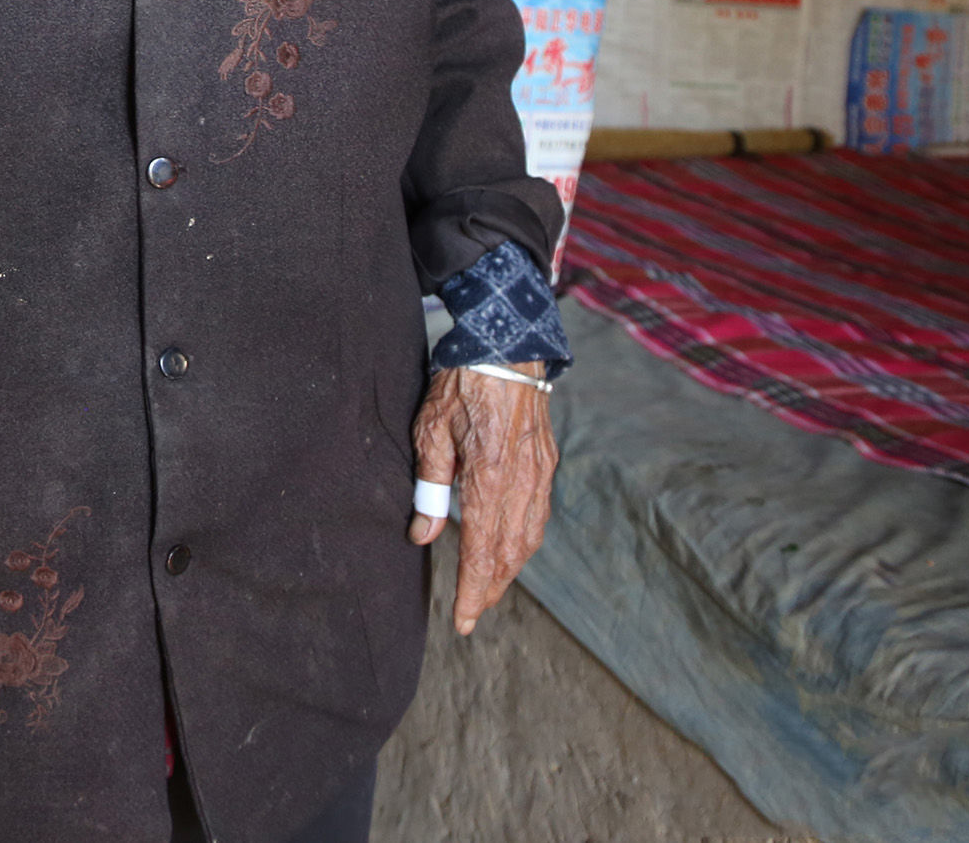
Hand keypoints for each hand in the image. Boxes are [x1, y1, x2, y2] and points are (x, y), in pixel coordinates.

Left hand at [407, 362, 556, 635]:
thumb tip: (422, 535)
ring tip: (487, 591)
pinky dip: (523, 543)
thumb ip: (429, 487)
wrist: (507, 346)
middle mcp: (521, 482)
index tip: (462, 622)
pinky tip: (510, 552)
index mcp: (489, 476)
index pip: (480, 550)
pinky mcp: (546, 463)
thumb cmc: (460, 384)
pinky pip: (538, 516)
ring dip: (508, 570)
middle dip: (489, 589)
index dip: (471, 590)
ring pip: (528, 539)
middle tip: (471, 615)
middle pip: (509, 554)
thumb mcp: (431, 431)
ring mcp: (539, 474)